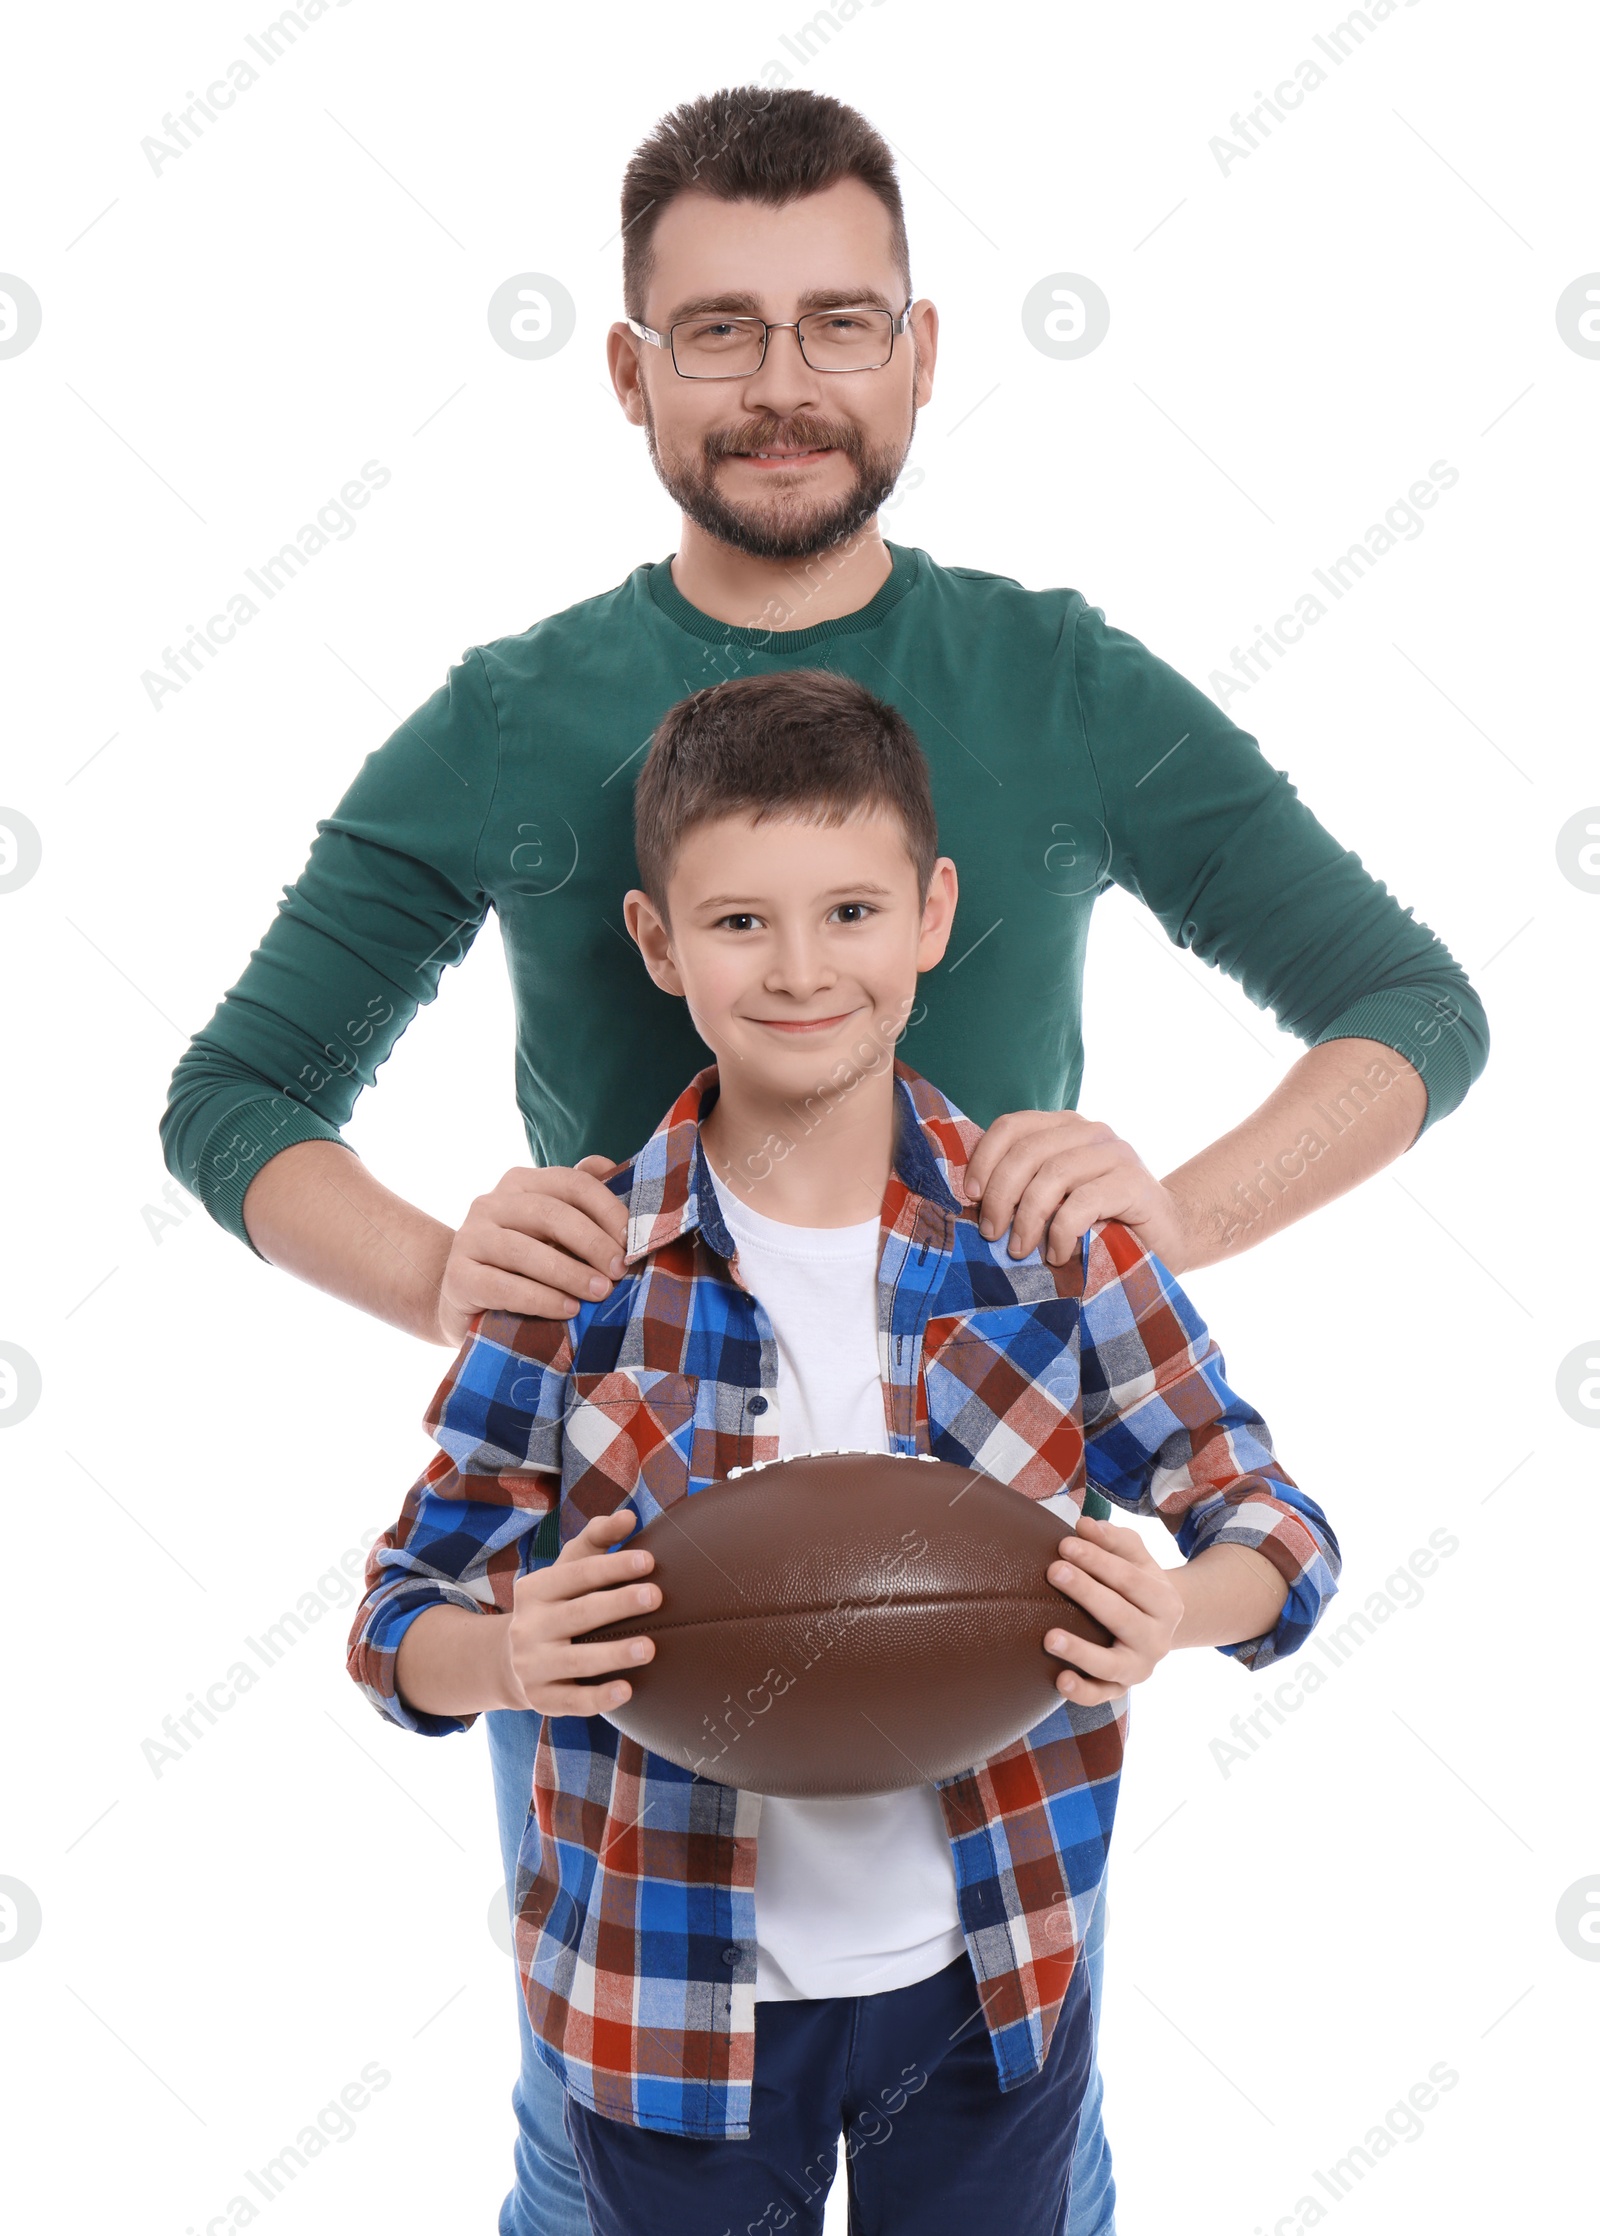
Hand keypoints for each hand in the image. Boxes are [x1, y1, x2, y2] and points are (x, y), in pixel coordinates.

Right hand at [437, 1156, 628, 1343]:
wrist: (464, 1301)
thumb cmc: (521, 1264)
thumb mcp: (551, 1232)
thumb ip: (578, 1201)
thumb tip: (609, 1166)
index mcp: (520, 1183)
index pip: (572, 1183)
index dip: (608, 1210)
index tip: (633, 1241)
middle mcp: (491, 1203)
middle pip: (550, 1214)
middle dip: (592, 1243)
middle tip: (620, 1270)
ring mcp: (470, 1238)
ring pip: (526, 1251)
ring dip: (570, 1273)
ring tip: (602, 1292)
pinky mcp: (458, 1277)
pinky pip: (505, 1287)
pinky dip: (542, 1299)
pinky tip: (569, 1310)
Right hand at [502, 1509, 658, 1716]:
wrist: (509, 1661)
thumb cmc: (556, 1605)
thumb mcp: (566, 1570)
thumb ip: (596, 1540)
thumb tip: (629, 1516)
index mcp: (535, 1589)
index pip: (576, 1574)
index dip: (612, 1566)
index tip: (649, 1561)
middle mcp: (529, 1627)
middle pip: (578, 1614)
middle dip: (617, 1605)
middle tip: (656, 1596)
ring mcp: (532, 1666)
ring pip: (576, 1661)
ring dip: (613, 1654)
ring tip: (649, 1648)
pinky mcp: (542, 1699)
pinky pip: (572, 1701)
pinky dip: (598, 1698)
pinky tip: (627, 1691)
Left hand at [964, 1109, 1189, 1268]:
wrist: (1168, 1237)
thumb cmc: (1101, 1221)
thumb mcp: (1055, 1198)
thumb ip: (1025, 1186)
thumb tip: (972, 1199)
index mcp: (1064, 1127)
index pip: (1011, 1126)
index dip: (984, 1159)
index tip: (971, 1196)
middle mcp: (1089, 1131)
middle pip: (1027, 1151)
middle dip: (1001, 1195)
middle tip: (992, 1233)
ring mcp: (1115, 1153)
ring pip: (1053, 1174)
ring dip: (1028, 1217)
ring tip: (1019, 1249)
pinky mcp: (1134, 1183)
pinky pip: (1083, 1203)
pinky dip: (1060, 1232)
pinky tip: (1056, 1255)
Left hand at [1044, 1516, 1184, 1705]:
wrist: (1156, 1628)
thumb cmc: (1135, 1585)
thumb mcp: (1134, 1559)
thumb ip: (1112, 1540)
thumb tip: (1084, 1524)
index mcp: (1165, 1602)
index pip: (1130, 1579)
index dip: (1097, 1560)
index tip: (1065, 1544)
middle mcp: (1158, 1639)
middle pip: (1120, 1615)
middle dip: (1086, 1592)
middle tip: (1053, 1571)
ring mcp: (1140, 1668)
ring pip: (1111, 1664)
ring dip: (1081, 1651)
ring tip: (1049, 1638)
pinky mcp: (1121, 1689)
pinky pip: (1102, 1696)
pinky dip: (1083, 1693)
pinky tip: (1060, 1681)